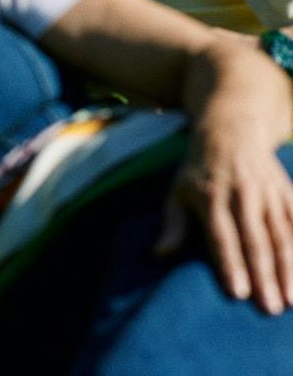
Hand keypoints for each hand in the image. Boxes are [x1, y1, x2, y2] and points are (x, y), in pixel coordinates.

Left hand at [159, 114, 292, 313]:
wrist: (230, 130)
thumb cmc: (197, 168)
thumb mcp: (177, 189)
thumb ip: (172, 223)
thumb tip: (159, 254)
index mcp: (211, 197)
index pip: (222, 237)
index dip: (231, 265)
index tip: (238, 294)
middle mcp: (242, 196)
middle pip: (255, 241)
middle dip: (264, 276)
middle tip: (270, 308)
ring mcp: (268, 194)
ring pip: (282, 236)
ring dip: (288, 270)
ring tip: (290, 300)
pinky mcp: (287, 192)